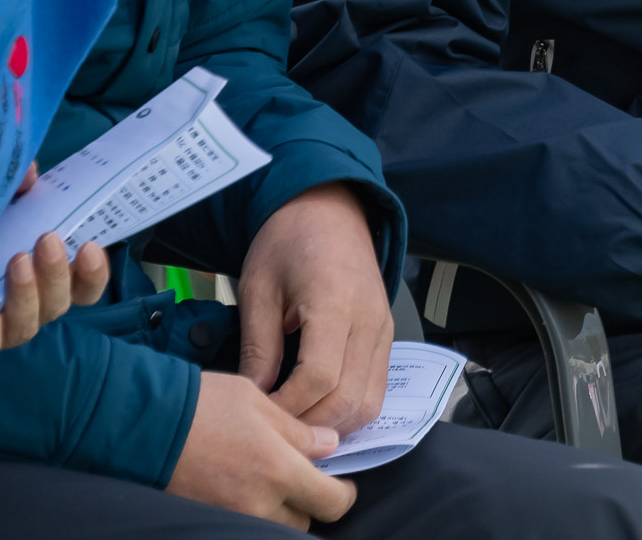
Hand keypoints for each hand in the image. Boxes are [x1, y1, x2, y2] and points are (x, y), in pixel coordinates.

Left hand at [0, 183, 111, 365]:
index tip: (89, 247)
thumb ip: (15, 187)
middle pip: (57, 304)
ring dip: (27, 296)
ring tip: (16, 263)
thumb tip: (30, 173)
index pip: (83, 285)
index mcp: (44, 277)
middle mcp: (28, 305)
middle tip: (46, 240)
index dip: (94, 273)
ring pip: (26, 327)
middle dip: (56, 272)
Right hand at [166, 371, 356, 529]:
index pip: (331, 502)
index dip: (342, 494)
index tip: (339, 482)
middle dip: (306, 501)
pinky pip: (240, 525)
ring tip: (264, 480)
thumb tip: (327, 445)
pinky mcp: (206, 520)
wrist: (141, 425)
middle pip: (303, 521)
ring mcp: (229, 518)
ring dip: (277, 510)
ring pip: (273, 527)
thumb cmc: (199, 405)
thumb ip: (297, 430)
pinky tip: (239, 486)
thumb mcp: (257, 401)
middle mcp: (257, 505)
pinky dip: (248, 512)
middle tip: (297, 474)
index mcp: (277, 471)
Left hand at [239, 182, 393, 434]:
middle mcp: (369, 319)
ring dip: (333, 426)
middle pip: (348, 398)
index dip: (288, 408)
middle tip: (274, 432)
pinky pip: (375, 387)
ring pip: (369, 402)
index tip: (259, 416)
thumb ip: (258, 348)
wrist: (326, 209)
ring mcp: (384, 328)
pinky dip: (349, 410)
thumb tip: (255, 399)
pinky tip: (318, 411)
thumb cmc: (287, 241)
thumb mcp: (258, 290)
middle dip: (309, 426)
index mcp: (335, 302)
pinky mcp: (387, 334)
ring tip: (295, 427)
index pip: (319, 378)